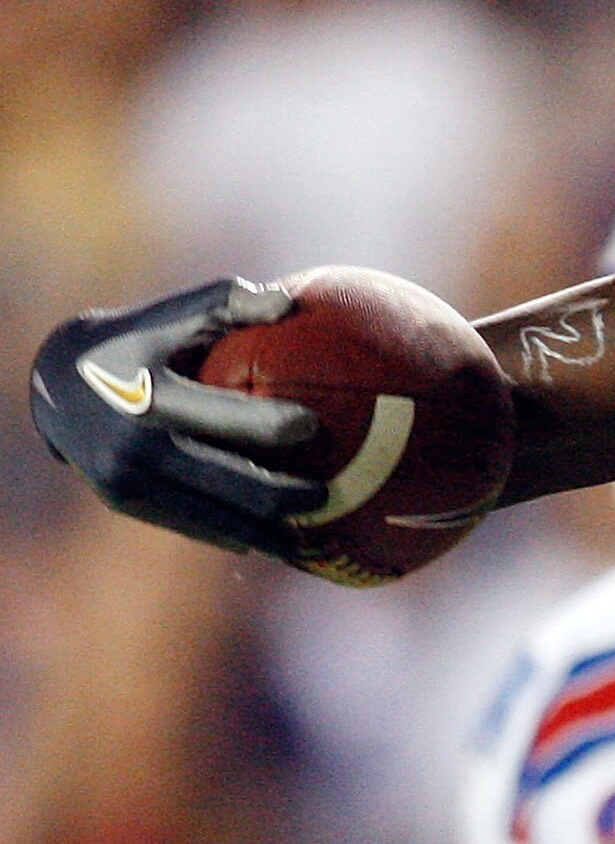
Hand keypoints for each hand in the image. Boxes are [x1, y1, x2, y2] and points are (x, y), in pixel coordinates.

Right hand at [29, 278, 324, 557]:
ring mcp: (131, 482)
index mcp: (154, 395)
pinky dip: (234, 534)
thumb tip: (291, 304)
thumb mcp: (171, 315)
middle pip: (237, 486)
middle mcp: (140, 445)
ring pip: (219, 521)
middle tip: (328, 497)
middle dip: (290, 498)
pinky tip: (271, 539)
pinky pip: (194, 527)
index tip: (316, 428)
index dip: (278, 426)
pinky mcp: (127, 504)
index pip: (230, 418)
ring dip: (270, 534)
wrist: (56, 385)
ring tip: (312, 538)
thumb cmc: (135, 341)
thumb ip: (229, 304)